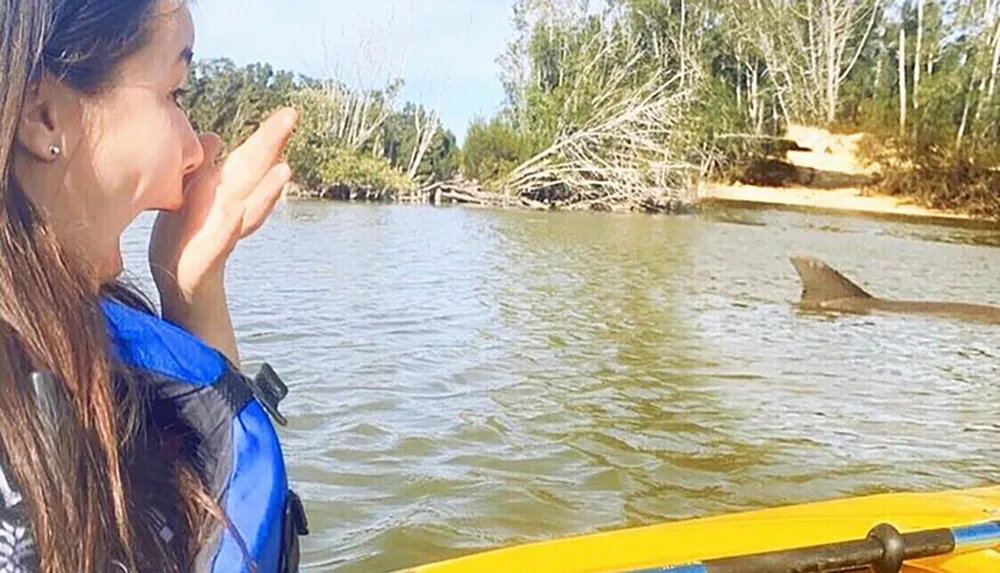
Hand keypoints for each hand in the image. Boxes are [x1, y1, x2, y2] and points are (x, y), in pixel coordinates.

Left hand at [149, 107, 297, 302]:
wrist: (178, 278)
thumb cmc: (185, 234)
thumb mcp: (189, 193)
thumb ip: (203, 167)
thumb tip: (214, 138)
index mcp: (227, 189)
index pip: (252, 158)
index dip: (269, 136)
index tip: (289, 112)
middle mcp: (234, 206)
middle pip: (257, 173)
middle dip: (273, 144)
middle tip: (291, 117)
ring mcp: (226, 230)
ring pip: (252, 208)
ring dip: (268, 190)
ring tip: (284, 169)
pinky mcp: (210, 253)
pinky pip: (223, 238)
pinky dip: (231, 225)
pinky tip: (236, 210)